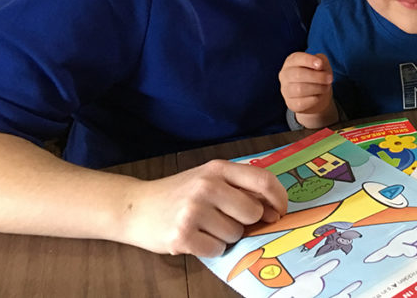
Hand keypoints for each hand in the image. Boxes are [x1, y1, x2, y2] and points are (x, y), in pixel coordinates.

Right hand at [121, 160, 286, 256]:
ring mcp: (193, 211)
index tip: (280, 211)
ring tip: (205, 226)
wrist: (136, 207)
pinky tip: (196, 237)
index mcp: (218, 168)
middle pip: (253, 212)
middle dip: (246, 221)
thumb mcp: (210, 178)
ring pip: (236, 234)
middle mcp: (207, 186)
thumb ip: (241, 186)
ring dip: (226, 235)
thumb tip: (274, 209)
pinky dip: (211, 248)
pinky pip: (217, 249)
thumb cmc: (180, 193)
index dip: (279, 198)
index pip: (263, 181)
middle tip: (225, 219)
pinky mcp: (182, 236)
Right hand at [279, 52, 336, 127]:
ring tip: (326, 87)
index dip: (309, 60)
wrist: (317, 95)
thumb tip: (319, 64)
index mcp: (291, 61)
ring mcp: (285, 90)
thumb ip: (321, 60)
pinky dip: (314, 99)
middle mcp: (285, 75)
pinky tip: (318, 96)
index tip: (320, 65)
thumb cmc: (318, 75)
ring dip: (317, 88)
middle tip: (330, 78)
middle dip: (317, 76)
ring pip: (299, 89)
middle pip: (298, 74)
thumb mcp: (322, 64)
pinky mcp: (290, 103)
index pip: (296, 58)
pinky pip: (301, 102)